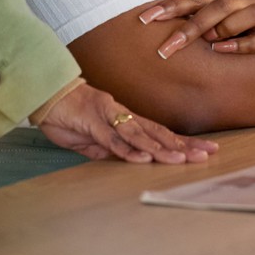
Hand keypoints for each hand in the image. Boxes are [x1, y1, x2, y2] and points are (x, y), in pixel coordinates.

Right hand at [32, 79, 216, 163]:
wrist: (47, 94)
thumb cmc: (68, 115)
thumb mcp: (91, 140)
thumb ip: (108, 148)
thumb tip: (123, 159)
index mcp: (124, 120)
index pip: (159, 134)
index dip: (182, 143)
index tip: (204, 150)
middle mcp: (123, 116)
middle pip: (158, 133)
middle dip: (183, 145)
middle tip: (208, 154)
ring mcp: (109, 117)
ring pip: (140, 135)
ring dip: (161, 148)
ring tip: (182, 159)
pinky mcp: (92, 122)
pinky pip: (113, 139)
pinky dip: (129, 149)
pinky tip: (143, 158)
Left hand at [137, 0, 254, 56]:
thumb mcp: (229, 0)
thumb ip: (201, 10)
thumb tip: (165, 21)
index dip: (166, 8)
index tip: (142, 19)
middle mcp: (239, 1)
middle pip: (209, 10)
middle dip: (185, 29)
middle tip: (162, 49)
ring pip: (233, 19)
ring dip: (212, 31)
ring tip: (189, 44)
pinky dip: (241, 44)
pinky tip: (223, 50)